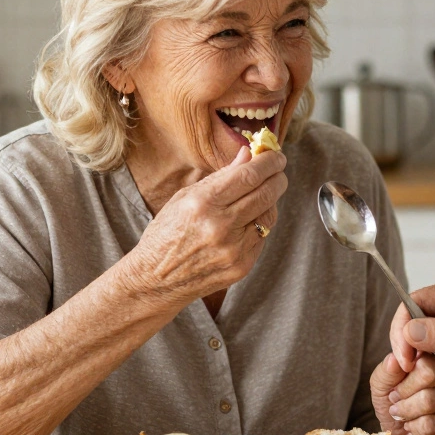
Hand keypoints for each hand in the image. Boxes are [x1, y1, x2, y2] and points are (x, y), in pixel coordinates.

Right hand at [126, 146, 287, 303]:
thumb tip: (248, 154)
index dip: (269, 161)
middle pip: (267, 193)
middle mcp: (221, 226)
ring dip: (271, 200)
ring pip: (270, 215)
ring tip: (262, 192)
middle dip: (278, 177)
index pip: (249, 175)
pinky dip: (260, 223)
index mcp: (202, 203)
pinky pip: (263, 237)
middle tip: (278, 169)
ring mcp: (234, 249)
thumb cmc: (166, 233)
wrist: (156, 280)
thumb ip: (220, 176)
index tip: (276, 155)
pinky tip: (250, 219)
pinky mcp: (242, 266)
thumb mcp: (184, 197)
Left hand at [370, 352, 434, 434]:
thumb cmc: (395, 404)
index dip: (404, 380)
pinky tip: (418, 428)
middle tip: (398, 405)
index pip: (424, 359)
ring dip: (408, 414)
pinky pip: (433, 425)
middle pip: (430, 375)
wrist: (401, 433)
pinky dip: (416, 430)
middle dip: (405, 397)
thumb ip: (387, 371)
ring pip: (429, 400)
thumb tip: (394, 359)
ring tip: (406, 417)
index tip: (395, 391)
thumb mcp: (382, 385)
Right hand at [390, 276, 434, 409]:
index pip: (418, 300)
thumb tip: (409, 330)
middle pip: (415, 320)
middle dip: (408, 344)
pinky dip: (427, 370)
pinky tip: (430, 381)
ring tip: (419, 376)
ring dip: (418, 359)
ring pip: (420, 342)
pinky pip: (431, 359)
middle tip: (408, 367)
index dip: (404, 324)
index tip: (403, 353)